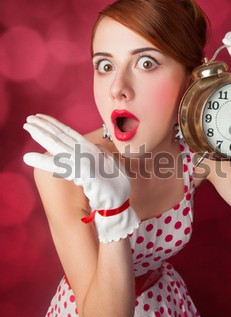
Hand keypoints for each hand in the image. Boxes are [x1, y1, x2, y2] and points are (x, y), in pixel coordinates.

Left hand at [23, 114, 139, 242]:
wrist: (118, 200)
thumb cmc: (113, 183)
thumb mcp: (105, 161)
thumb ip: (97, 151)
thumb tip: (91, 146)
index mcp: (90, 148)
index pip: (68, 132)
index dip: (54, 123)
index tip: (40, 117)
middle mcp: (84, 152)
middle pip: (60, 136)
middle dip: (44, 126)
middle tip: (28, 118)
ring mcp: (82, 161)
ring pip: (57, 144)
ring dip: (41, 135)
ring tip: (27, 126)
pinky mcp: (81, 173)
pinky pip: (57, 166)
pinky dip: (42, 162)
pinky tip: (28, 158)